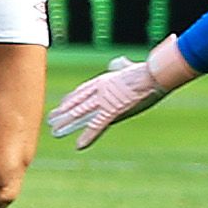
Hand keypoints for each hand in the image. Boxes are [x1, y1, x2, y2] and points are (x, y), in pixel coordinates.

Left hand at [47, 36, 199, 147]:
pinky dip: (87, 136)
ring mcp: (106, 100)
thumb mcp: (134, 66)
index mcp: (107, 79)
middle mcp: (101, 90)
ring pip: (81, 113)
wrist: (157, 73)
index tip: (62, 103)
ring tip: (55, 131)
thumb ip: (125, 66)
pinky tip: (78, 145)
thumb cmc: (150, 69)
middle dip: (63, 112)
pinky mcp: (113, 110)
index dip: (72, 98)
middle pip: (78, 102)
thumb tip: (120, 61)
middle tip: (51, 119)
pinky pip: (97, 125)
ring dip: (67, 124)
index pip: (83, 90)